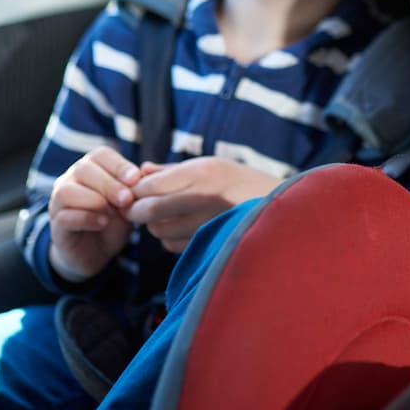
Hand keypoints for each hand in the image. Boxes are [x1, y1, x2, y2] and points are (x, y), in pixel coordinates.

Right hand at [48, 146, 141, 280]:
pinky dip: (86, 218)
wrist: (97, 252)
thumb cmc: (114, 221)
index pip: (100, 155)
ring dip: (95, 200)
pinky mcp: (56, 225)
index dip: (119, 165)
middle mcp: (70, 180)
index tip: (136, 179)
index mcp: (91, 168)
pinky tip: (103, 223)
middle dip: (109, 183)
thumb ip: (134, 188)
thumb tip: (146, 170)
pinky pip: (65, 216)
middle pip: (83, 169)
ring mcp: (58, 202)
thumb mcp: (129, 203)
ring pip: (68, 191)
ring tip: (114, 212)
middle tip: (127, 199)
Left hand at [124, 157, 282, 252]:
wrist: (278, 206)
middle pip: (149, 210)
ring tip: (165, 215)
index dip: (134, 190)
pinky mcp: (207, 244)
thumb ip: (171, 170)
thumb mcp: (209, 164)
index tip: (131, 191)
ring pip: (158, 230)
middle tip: (136, 207)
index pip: (149, 186)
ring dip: (153, 225)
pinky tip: (180, 227)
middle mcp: (202, 199)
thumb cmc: (239, 181)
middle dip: (136, 210)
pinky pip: (171, 244)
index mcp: (200, 174)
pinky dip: (168, 238)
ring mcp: (205, 224)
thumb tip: (140, 171)